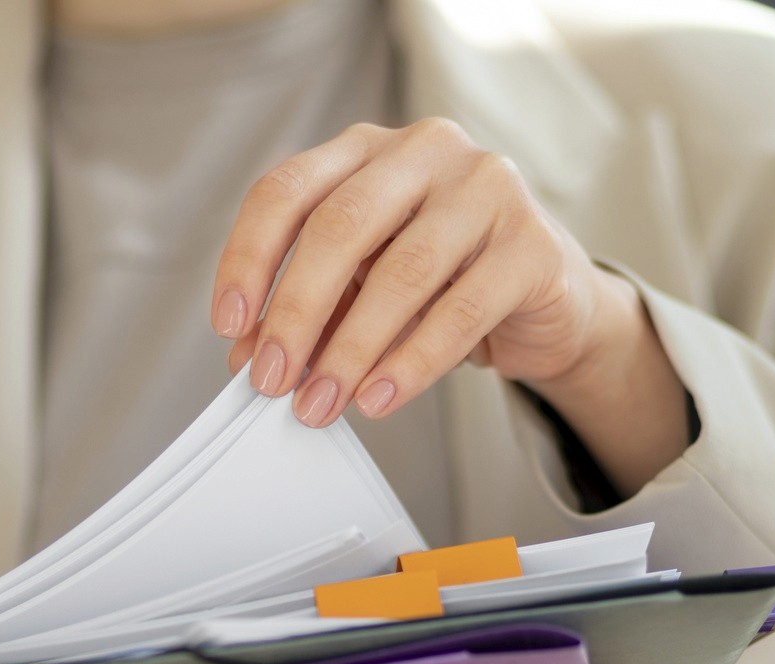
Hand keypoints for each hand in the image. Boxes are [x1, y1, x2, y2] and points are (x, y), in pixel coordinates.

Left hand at [212, 118, 688, 496]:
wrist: (546, 300)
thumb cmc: (442, 283)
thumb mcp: (361, 290)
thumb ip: (310, 311)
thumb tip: (250, 356)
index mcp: (367, 150)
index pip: (286, 190)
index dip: (249, 259)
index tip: (229, 326)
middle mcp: (426, 151)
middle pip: (340, 226)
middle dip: (296, 312)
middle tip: (272, 380)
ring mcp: (486, 188)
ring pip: (402, 271)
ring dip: (351, 349)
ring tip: (322, 403)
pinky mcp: (532, 244)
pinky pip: (462, 310)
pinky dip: (412, 362)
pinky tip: (379, 397)